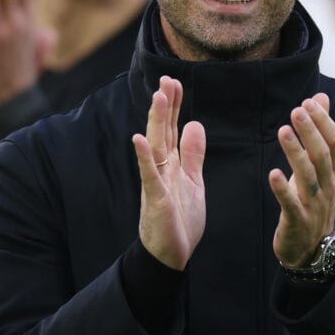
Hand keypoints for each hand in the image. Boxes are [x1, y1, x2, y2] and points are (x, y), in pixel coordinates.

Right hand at [132, 76, 206, 269]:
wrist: (171, 255)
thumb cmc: (179, 220)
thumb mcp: (193, 182)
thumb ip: (193, 155)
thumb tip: (195, 124)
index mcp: (171, 165)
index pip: (172, 129)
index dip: (174, 107)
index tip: (175, 82)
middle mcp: (161, 169)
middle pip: (162, 131)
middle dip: (165, 106)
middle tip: (166, 79)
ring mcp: (156, 182)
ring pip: (155, 147)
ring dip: (156, 122)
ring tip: (157, 97)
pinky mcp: (155, 199)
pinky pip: (148, 175)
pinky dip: (143, 157)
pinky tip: (138, 139)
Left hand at [270, 94, 334, 266]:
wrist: (312, 249)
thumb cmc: (313, 200)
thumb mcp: (321, 167)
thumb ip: (319, 131)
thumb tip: (321, 96)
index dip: (323, 122)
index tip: (308, 102)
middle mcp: (328, 187)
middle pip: (322, 156)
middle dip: (310, 132)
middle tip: (296, 111)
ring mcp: (315, 206)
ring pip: (308, 176)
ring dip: (295, 153)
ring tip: (283, 131)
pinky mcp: (298, 222)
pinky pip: (291, 204)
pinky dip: (283, 188)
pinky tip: (273, 173)